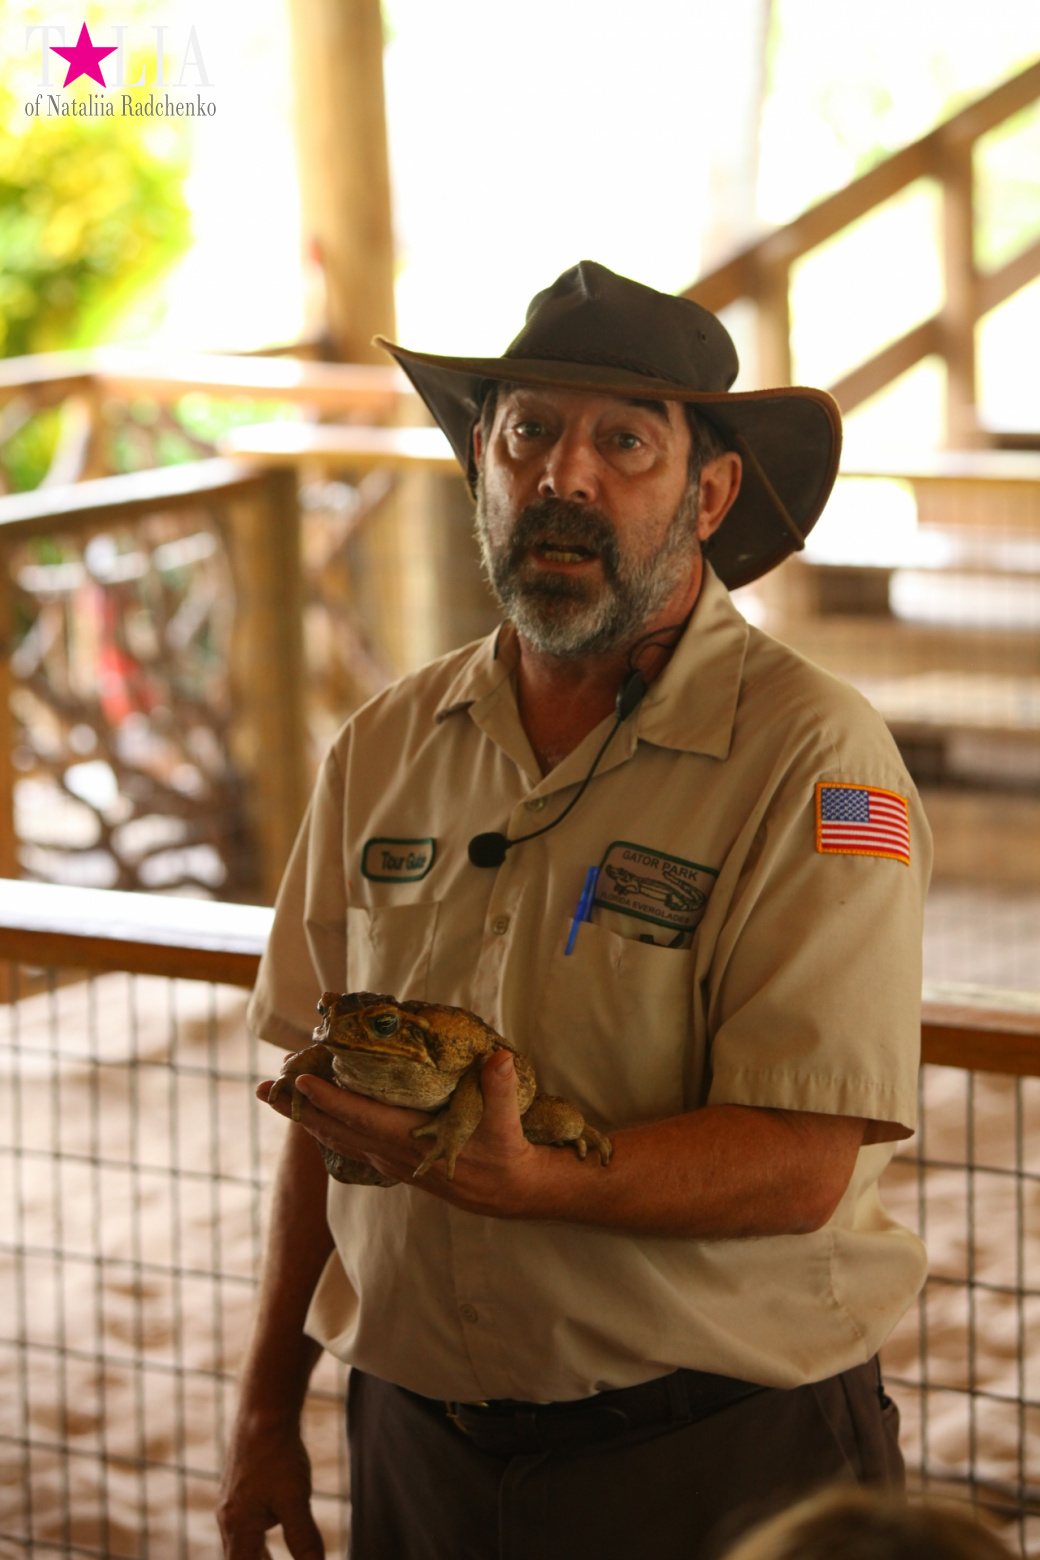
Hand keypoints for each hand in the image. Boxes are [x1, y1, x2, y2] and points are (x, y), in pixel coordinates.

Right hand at [218, 1417, 323, 1559]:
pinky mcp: (238, 1487)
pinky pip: (243, 1522)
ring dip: (255, 1555)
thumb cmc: (276, 1454)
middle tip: (271, 1558)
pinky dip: (255, 1536)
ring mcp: (230, 1500)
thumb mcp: (295, 1499)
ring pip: (239, 1540)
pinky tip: (269, 1526)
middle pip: (237, 1558)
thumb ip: (304, 1538)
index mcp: (237, 1526)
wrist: (263, 1412)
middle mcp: (227, 1517)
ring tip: (269, 1558)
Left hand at [258, 1051, 549, 1218]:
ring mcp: (390, 1160)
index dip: (329, 1099)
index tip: (299, 1081)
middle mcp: (393, 1153)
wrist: (512, 1193)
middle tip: (263, 1088)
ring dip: (306, 1120)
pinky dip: (327, 1131)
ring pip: (338, 1139)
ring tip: (277, 1099)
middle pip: (336, 1130)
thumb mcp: (506, 1123)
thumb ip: (499, 1090)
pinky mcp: (395, 1162)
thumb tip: (498, 1058)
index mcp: (411, 1140)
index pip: (361, 1117)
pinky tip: (314, 1121)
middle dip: (299, 1109)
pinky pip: (350, 1145)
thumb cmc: (507, 1154)